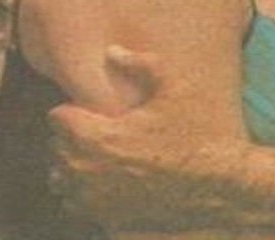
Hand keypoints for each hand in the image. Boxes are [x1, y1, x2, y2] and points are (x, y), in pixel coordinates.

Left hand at [47, 46, 242, 231]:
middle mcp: (88, 172)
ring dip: (73, 168)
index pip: (56, 118)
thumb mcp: (175, 88)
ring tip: (98, 158)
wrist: (220, 187)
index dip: (73, 110)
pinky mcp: (109, 221)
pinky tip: (109, 183)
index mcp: (97, 137)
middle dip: (70, 139)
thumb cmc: (197, 136)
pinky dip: (86, 194)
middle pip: (55, 150)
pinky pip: (77, 206)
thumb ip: (140, 65)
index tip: (90, 111)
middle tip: (97, 131)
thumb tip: (111, 52)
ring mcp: (97, 202)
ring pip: (61, 181)